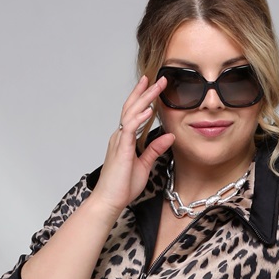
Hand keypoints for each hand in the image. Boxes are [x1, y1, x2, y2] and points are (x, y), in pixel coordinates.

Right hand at [90, 75, 174, 218]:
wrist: (109, 201)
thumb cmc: (122, 186)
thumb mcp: (144, 165)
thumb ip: (155, 149)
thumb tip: (169, 135)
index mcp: (125, 139)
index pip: (134, 112)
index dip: (143, 97)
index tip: (154, 85)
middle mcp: (120, 136)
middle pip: (132, 107)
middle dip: (146, 91)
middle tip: (160, 78)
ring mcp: (119, 141)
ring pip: (131, 113)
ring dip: (145, 98)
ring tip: (157, 86)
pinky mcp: (121, 149)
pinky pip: (129, 128)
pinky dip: (139, 118)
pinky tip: (148, 110)